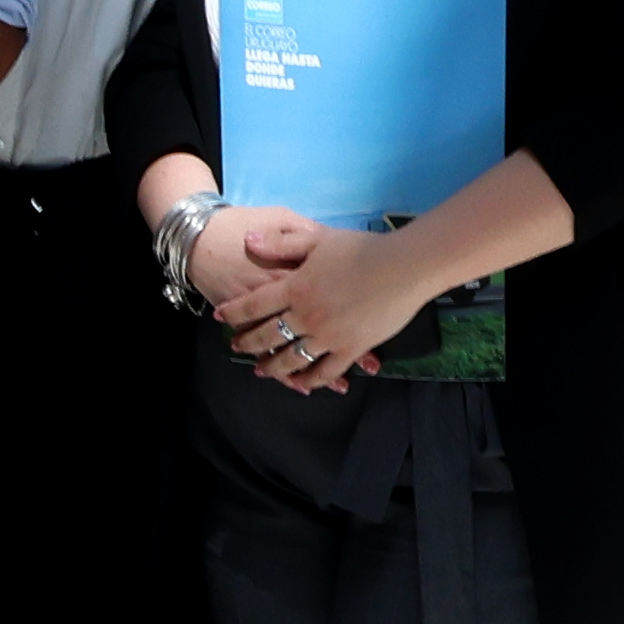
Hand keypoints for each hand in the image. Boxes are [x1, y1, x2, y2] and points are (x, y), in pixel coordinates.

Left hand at [251, 220, 434, 392]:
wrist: (402, 267)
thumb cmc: (362, 248)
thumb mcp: (317, 238)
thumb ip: (281, 243)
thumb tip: (248, 242)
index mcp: (295, 287)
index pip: (254, 304)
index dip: (235, 312)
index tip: (220, 318)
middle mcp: (306, 315)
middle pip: (268, 335)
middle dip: (248, 343)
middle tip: (236, 347)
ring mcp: (328, 336)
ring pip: (292, 359)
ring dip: (273, 367)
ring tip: (262, 371)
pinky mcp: (351, 349)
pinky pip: (326, 371)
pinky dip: (311, 380)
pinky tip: (302, 384)